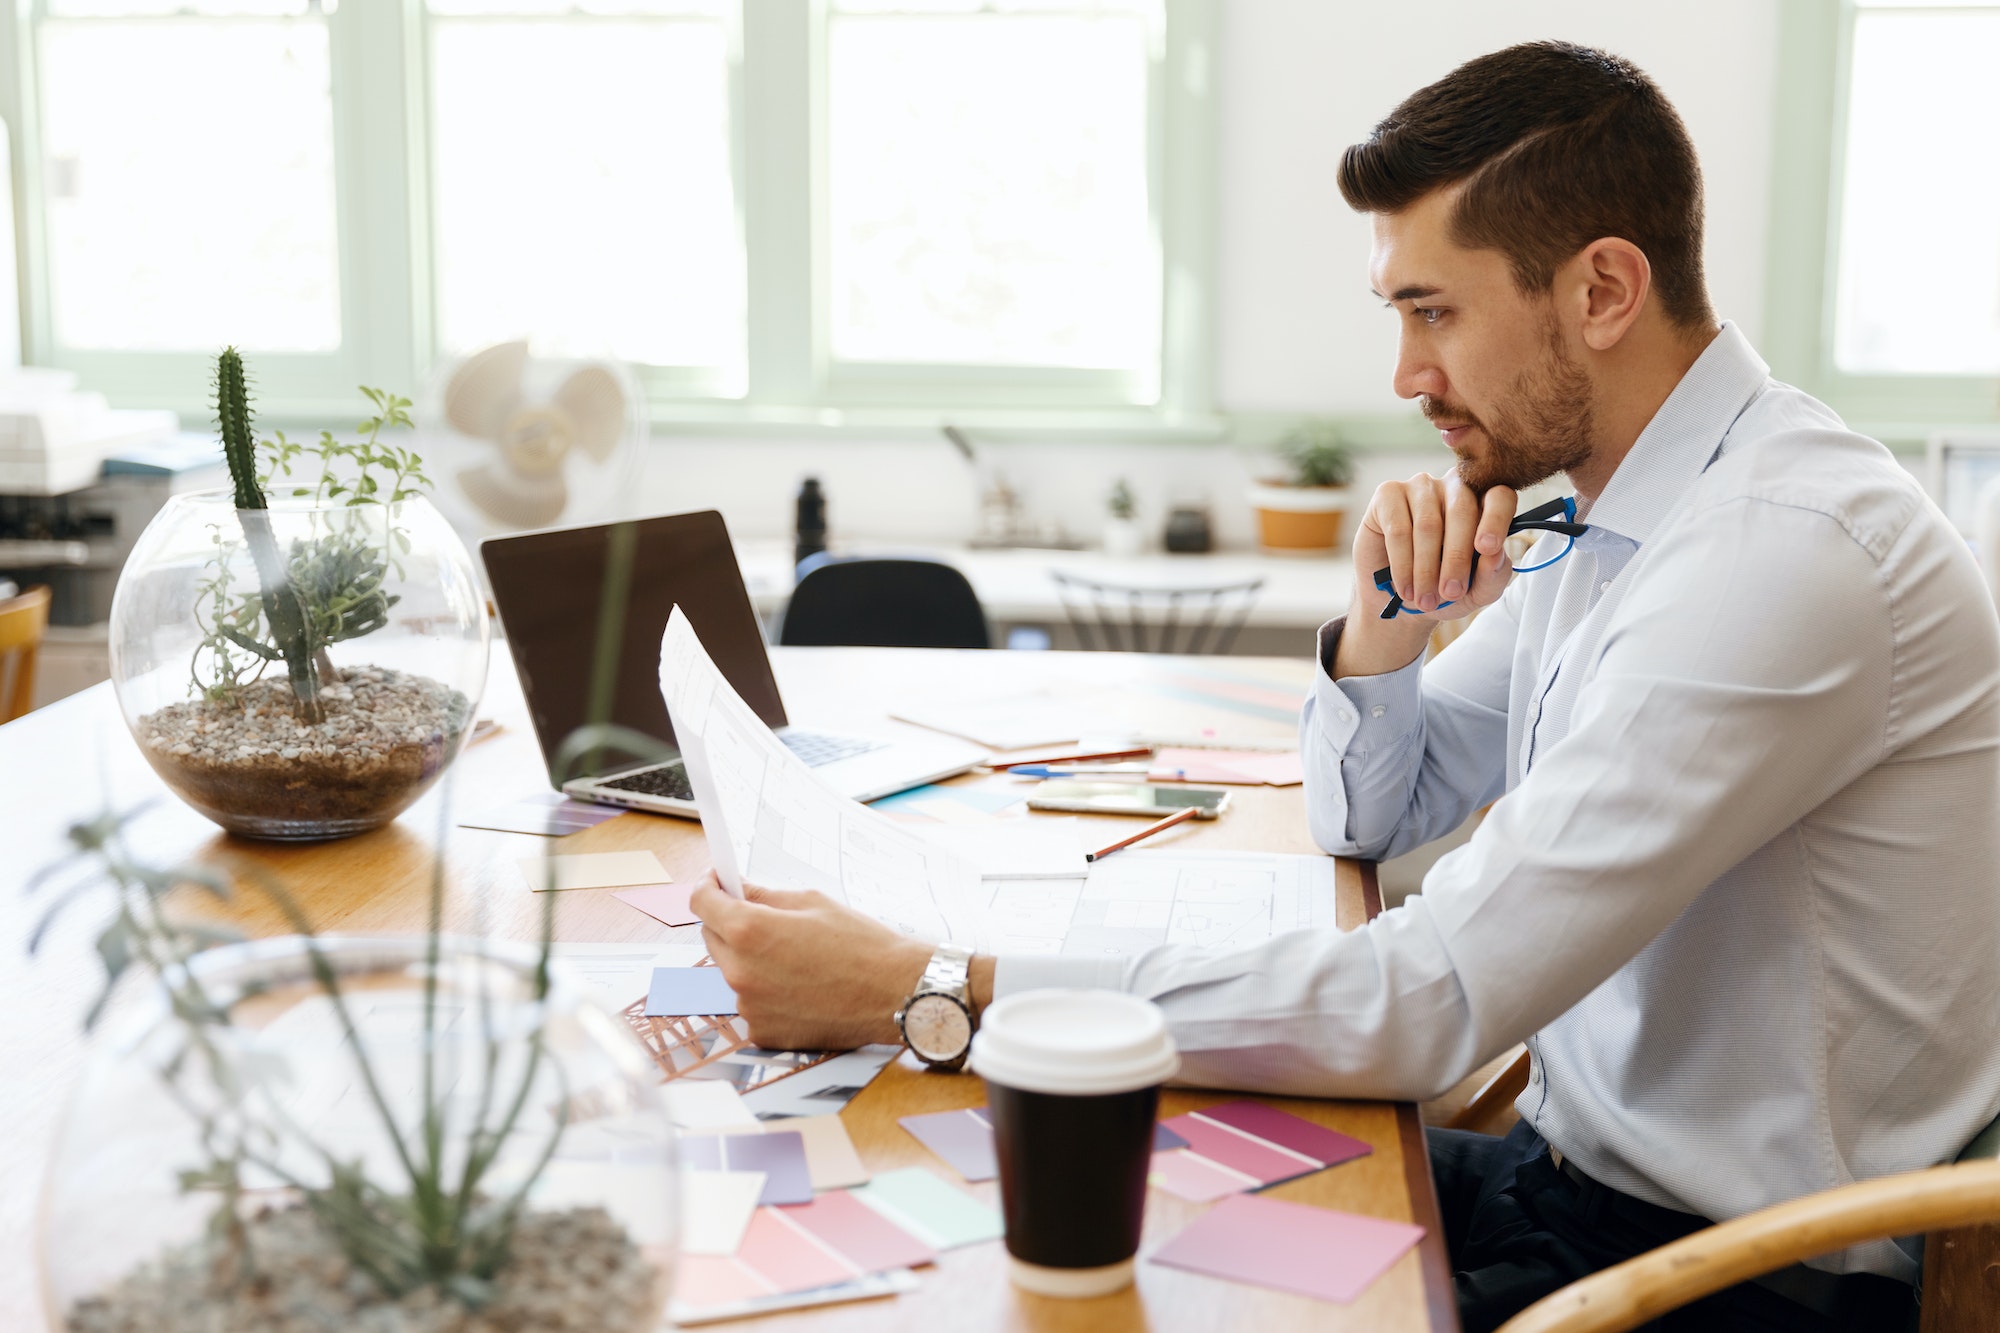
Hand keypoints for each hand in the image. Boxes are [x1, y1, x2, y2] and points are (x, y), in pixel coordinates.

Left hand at [691, 871, 931, 1050]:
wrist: (894, 993)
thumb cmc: (861, 944)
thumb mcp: (811, 902)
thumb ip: (764, 895)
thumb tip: (736, 888)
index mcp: (749, 930)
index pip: (701, 902)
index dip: (707, 886)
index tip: (716, 882)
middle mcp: (740, 971)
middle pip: (712, 938)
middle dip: (730, 923)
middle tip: (764, 920)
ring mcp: (749, 1006)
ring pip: (733, 972)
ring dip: (750, 961)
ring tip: (795, 959)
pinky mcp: (763, 1032)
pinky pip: (751, 1003)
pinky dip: (767, 994)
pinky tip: (800, 988)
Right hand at [1336, 474, 1515, 678]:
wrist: (1399, 601)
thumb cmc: (1443, 589)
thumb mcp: (1478, 591)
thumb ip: (1493, 574)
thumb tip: (1494, 554)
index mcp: (1483, 504)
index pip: (1499, 496)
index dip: (1495, 519)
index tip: (1487, 548)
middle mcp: (1454, 487)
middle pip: (1461, 510)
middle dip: (1457, 558)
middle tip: (1451, 593)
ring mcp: (1420, 487)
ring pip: (1428, 524)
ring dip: (1426, 569)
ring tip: (1425, 600)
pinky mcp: (1387, 494)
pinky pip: (1397, 528)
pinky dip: (1402, 564)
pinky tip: (1405, 587)